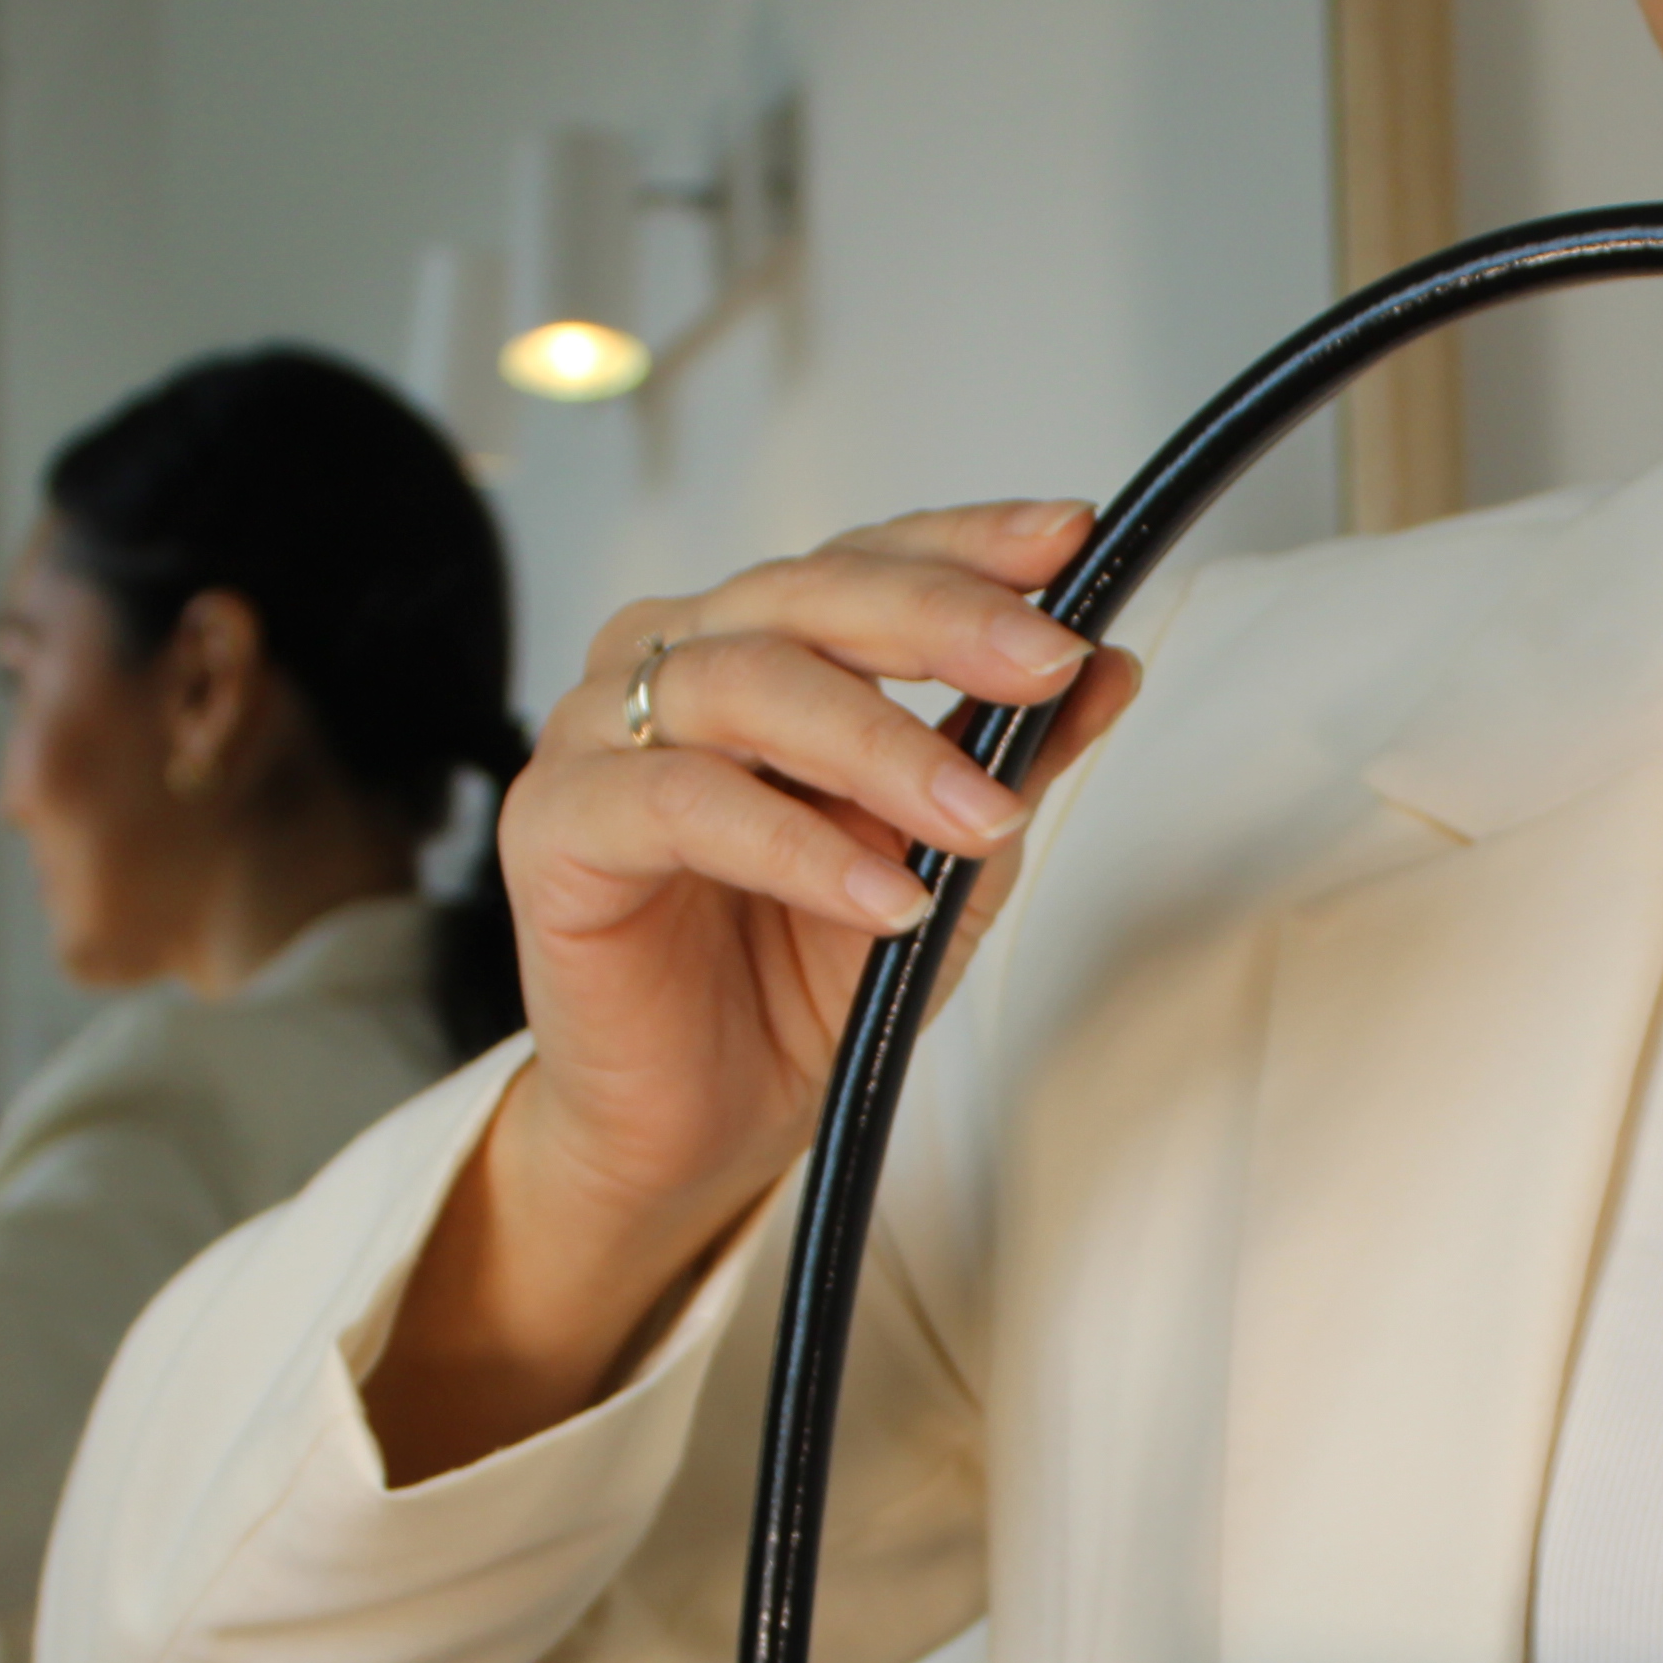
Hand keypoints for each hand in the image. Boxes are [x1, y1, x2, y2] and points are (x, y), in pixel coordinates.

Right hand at [365, 503, 1146, 1483]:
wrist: (703, 1120)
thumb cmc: (799, 978)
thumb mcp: (942, 859)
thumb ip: (1009, 758)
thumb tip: (1108, 666)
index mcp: (755, 644)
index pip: (864, 561)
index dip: (965, 545)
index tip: (1072, 541)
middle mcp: (669, 663)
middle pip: (806, 595)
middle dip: (942, 623)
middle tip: (1048, 664)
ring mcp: (597, 736)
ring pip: (745, 686)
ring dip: (884, 749)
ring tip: (983, 820)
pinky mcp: (554, 830)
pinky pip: (680, 806)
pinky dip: (794, 847)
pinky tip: (884, 897)